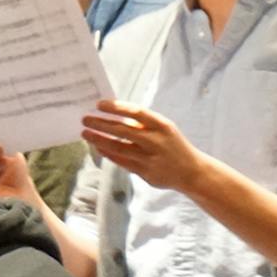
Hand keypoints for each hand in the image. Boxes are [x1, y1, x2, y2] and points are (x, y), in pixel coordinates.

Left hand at [81, 101, 206, 192]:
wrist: (191, 171)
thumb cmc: (173, 145)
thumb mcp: (164, 129)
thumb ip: (142, 124)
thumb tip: (114, 115)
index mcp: (162, 125)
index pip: (136, 112)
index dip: (116, 107)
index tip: (99, 104)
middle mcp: (156, 141)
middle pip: (122, 130)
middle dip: (101, 124)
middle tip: (85, 119)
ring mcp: (149, 158)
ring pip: (118, 147)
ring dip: (99, 139)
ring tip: (86, 133)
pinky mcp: (144, 172)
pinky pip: (121, 161)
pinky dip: (107, 153)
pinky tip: (98, 148)